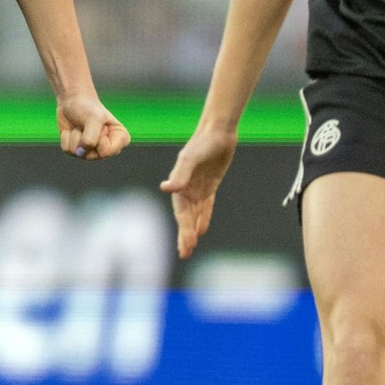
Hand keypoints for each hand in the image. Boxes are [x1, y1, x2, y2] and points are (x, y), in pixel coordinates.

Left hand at [57, 92, 129, 159]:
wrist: (72, 101)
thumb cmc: (88, 107)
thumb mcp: (94, 119)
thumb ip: (90, 139)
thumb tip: (80, 153)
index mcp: (120, 139)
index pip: (108, 152)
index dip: (100, 140)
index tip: (101, 126)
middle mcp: (107, 148)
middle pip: (92, 155)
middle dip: (85, 137)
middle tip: (88, 124)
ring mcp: (92, 151)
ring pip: (78, 153)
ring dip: (75, 136)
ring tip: (80, 126)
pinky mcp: (77, 151)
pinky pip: (68, 150)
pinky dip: (66, 138)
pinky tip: (71, 130)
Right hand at [160, 124, 236, 257]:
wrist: (218, 131)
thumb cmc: (203, 142)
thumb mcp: (191, 158)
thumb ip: (181, 174)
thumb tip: (166, 188)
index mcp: (180, 185)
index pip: (181, 212)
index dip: (184, 229)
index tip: (187, 245)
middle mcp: (187, 188)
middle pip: (186, 217)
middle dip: (185, 235)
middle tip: (185, 254)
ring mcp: (198, 187)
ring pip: (195, 214)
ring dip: (192, 230)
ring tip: (190, 248)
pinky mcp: (210, 185)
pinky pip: (206, 206)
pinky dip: (204, 218)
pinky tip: (203, 230)